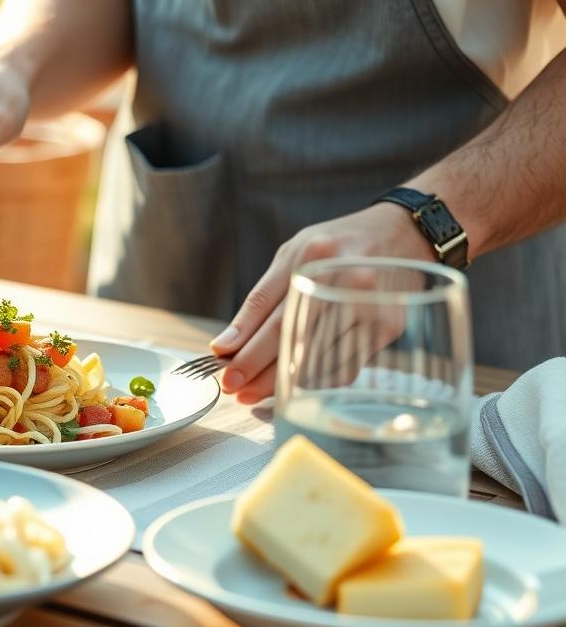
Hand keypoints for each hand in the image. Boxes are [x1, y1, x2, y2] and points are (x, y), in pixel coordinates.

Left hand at [210, 202, 434, 403]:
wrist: (404, 232)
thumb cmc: (338, 245)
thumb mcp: (294, 253)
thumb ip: (263, 297)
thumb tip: (227, 345)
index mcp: (310, 255)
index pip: (265, 305)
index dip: (241, 339)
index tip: (222, 363)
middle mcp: (340, 277)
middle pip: (289, 332)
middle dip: (255, 366)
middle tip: (233, 386)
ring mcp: (368, 304)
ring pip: (316, 355)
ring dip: (281, 381)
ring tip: (254, 393)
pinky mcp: (387, 327)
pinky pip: (345, 366)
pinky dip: (316, 382)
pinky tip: (294, 388)